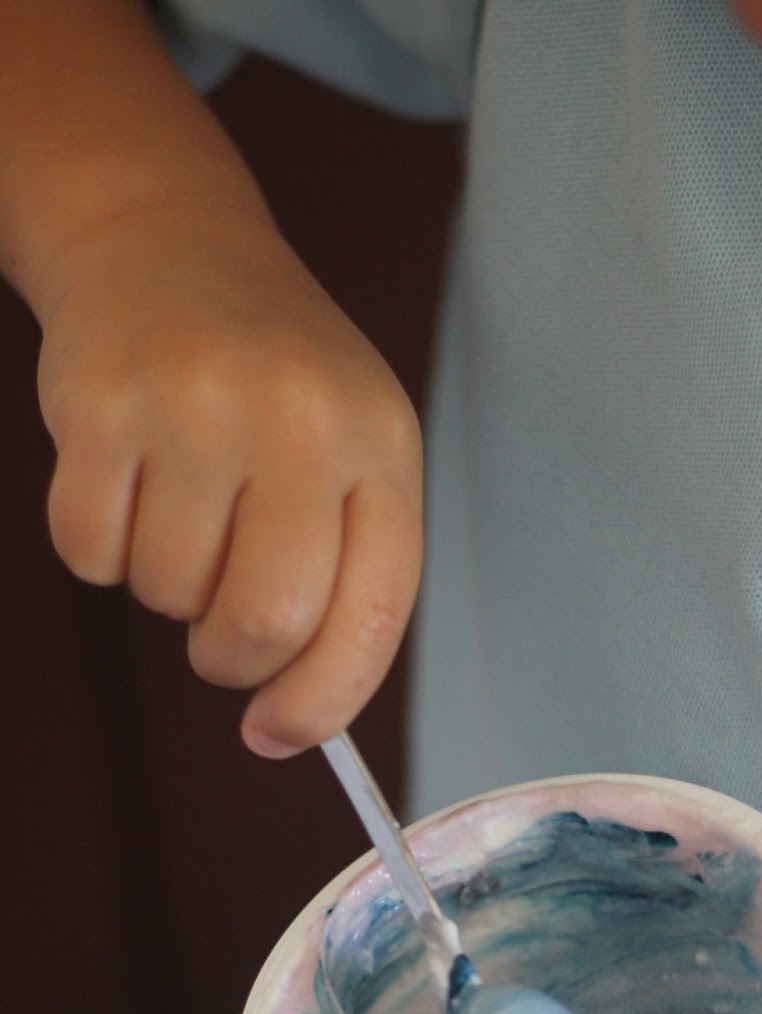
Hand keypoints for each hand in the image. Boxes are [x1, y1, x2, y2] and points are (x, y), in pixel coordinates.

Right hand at [38, 199, 421, 755]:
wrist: (168, 240)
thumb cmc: (269, 384)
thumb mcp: (346, 451)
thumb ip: (341, 576)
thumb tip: (290, 723)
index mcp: (381, 445)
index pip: (374, 611)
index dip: (323, 699)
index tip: (278, 733)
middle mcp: (300, 420)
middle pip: (266, 621)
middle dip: (233, 660)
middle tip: (217, 636)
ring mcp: (198, 406)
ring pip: (170, 594)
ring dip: (166, 590)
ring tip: (179, 515)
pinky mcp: (100, 402)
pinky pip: (90, 552)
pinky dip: (101, 551)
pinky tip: (125, 485)